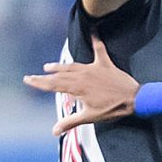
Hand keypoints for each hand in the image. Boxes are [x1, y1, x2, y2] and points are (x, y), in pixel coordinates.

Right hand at [24, 38, 139, 129]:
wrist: (133, 99)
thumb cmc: (112, 109)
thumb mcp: (89, 117)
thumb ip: (70, 122)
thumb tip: (54, 131)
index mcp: (77, 87)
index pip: (53, 85)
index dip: (39, 83)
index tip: (27, 80)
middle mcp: (83, 75)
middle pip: (60, 74)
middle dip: (45, 76)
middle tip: (34, 75)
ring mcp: (94, 68)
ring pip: (73, 65)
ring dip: (60, 66)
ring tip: (49, 66)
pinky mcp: (105, 64)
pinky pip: (99, 49)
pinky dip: (96, 40)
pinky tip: (93, 30)